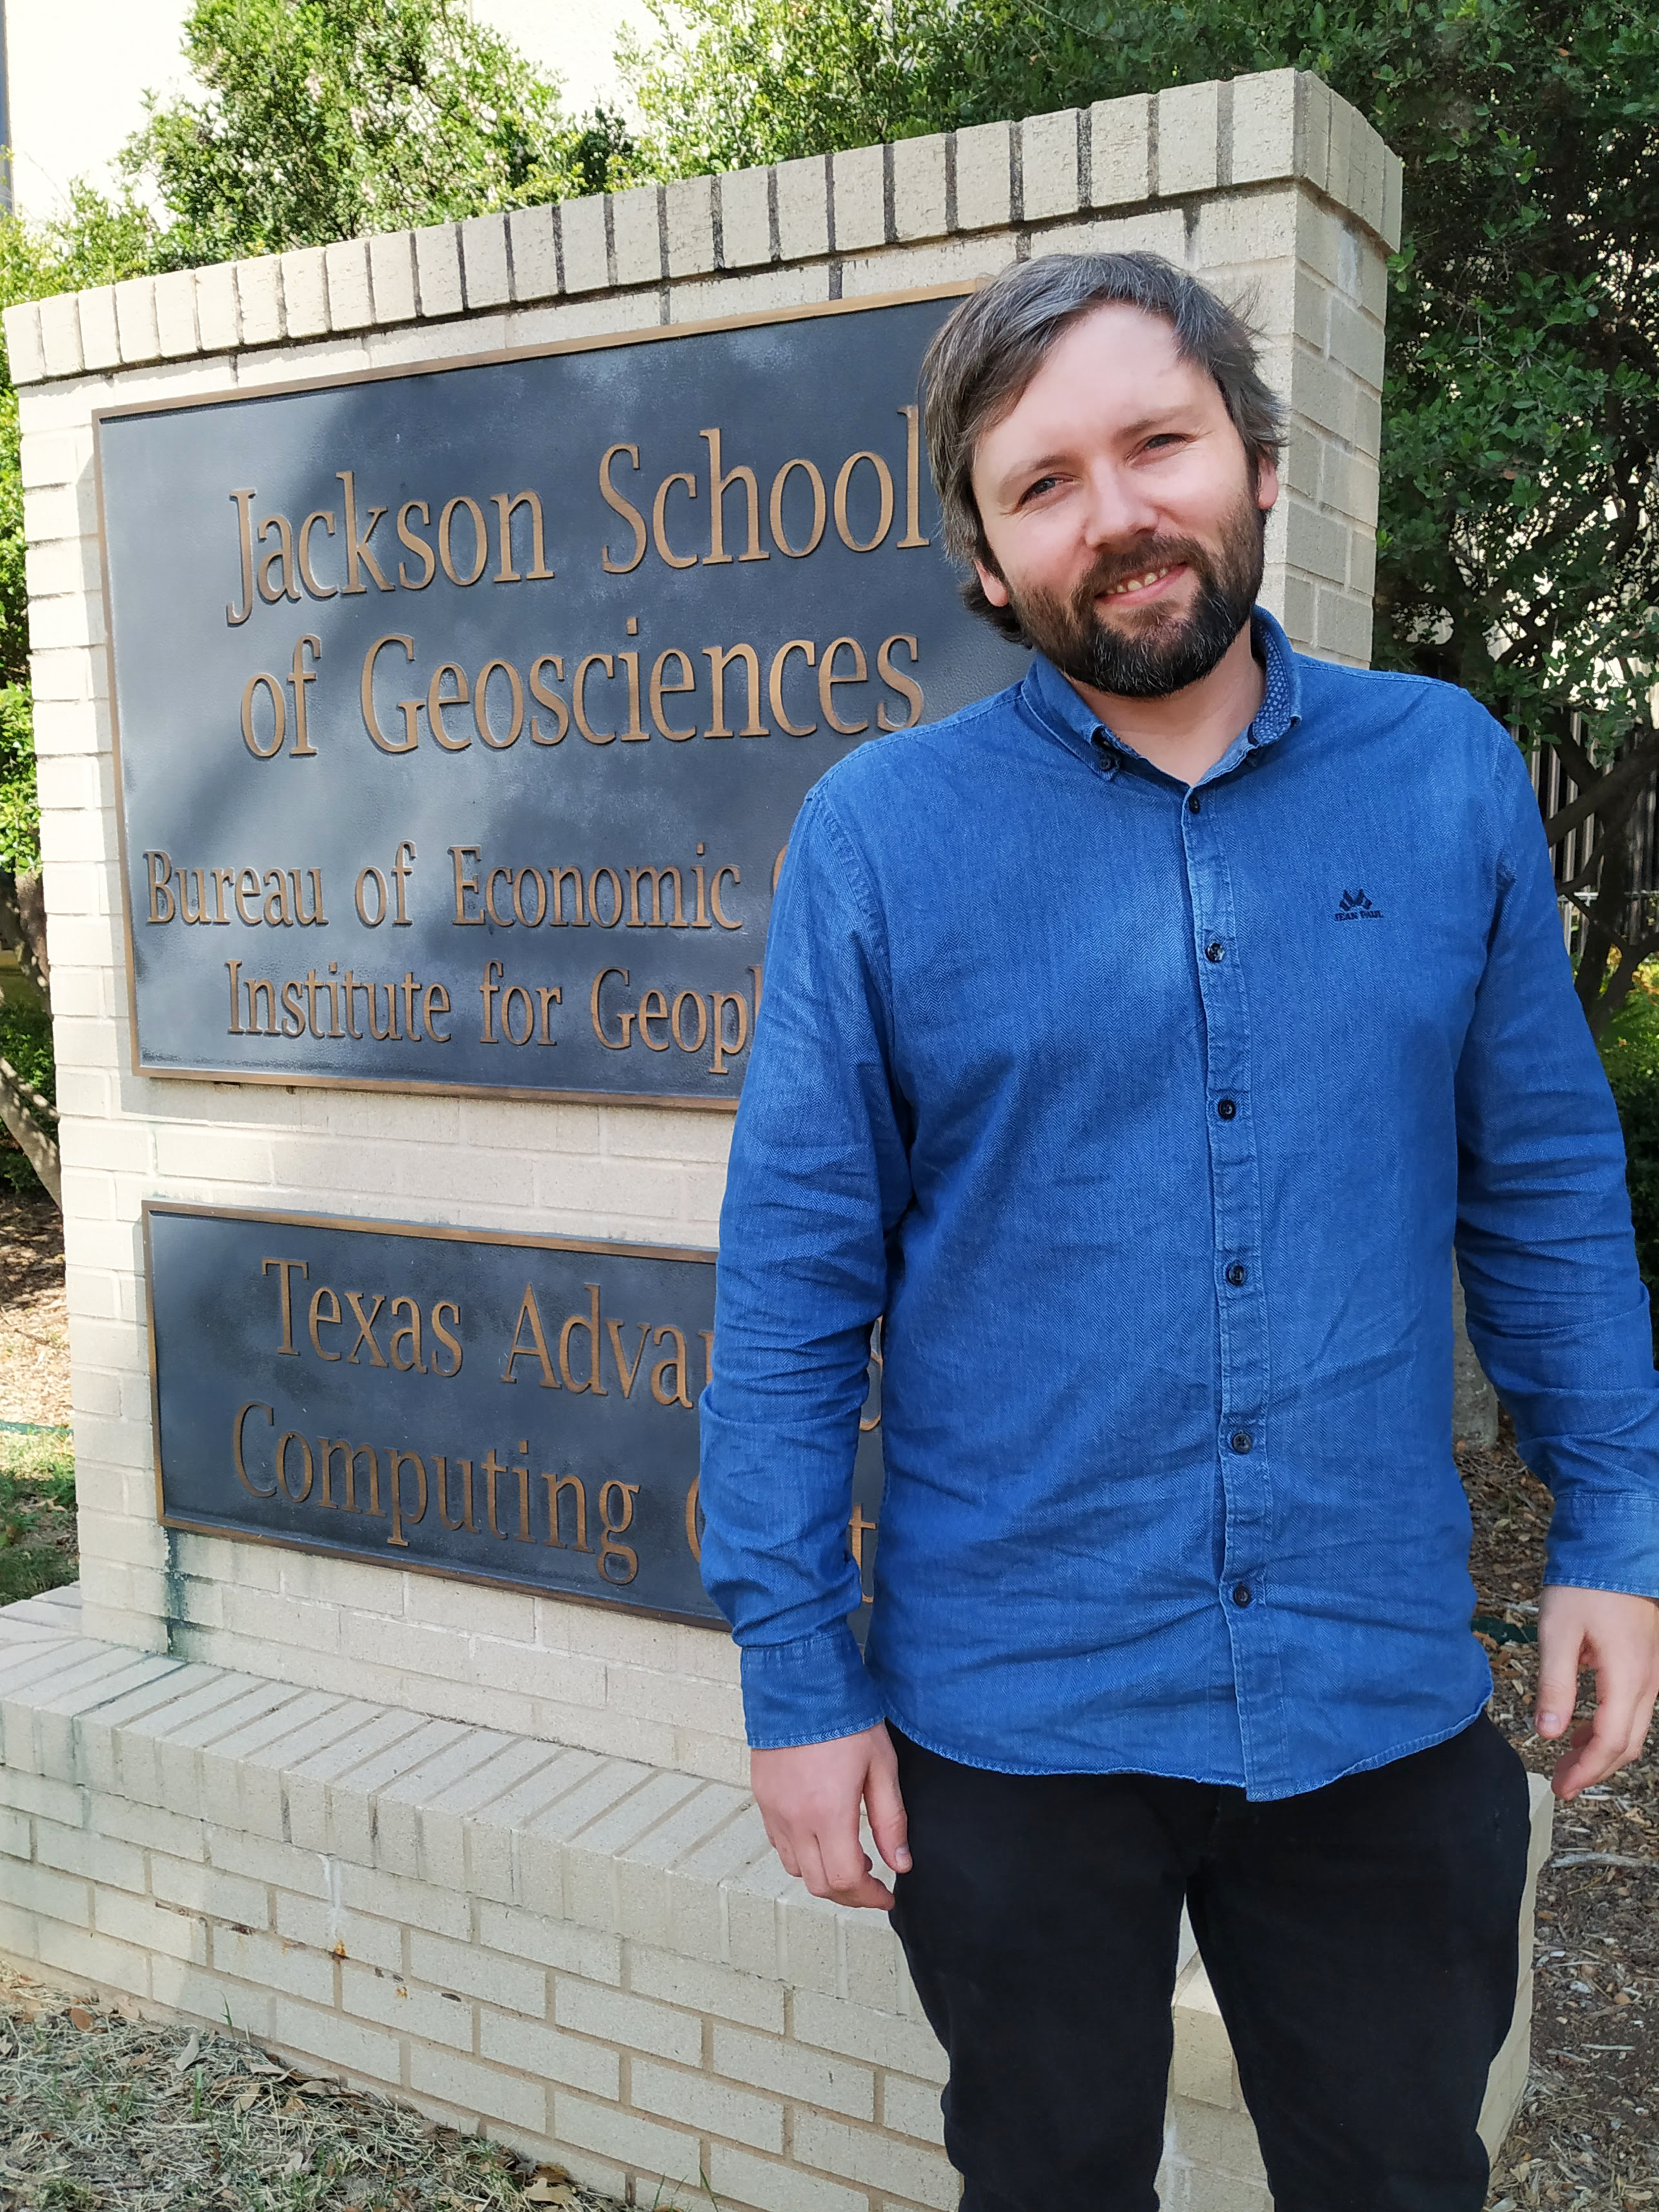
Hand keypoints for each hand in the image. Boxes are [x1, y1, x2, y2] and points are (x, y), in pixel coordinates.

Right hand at [750, 1721, 910, 1909]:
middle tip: (871, 1881)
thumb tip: (900, 1862)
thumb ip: (891, 1820)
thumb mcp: (881, 1766)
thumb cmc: (843, 1717)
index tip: (886, 1895)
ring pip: (795, 1869)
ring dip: (823, 1874)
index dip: (869, 1897)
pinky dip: (801, 1854)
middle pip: (819, 1884)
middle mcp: (795, 1818)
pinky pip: (778, 1843)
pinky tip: (820, 1835)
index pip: (846, 1880)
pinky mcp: (763, 1798)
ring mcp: (774, 1810)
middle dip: (849, 1893)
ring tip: (848, 1855)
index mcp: (828, 1813)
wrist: (801, 1683)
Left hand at [1535, 1585, 1658, 1798]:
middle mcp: (1648, 1682)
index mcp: (1628, 1677)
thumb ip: (1554, 1685)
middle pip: (1627, 1744)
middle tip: (1562, 1782)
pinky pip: (1634, 1710)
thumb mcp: (1558, 1633)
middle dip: (1595, 1769)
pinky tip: (1583, 1727)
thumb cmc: (1585, 1586)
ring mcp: (1652, 1674)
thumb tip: (1549, 1733)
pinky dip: (1610, 1728)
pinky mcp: (1646, 1665)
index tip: (1561, 1786)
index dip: (1586, 1771)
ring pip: (1633, 1730)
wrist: (1614, 1550)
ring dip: (1602, 1750)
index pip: (1611, 1742)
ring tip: (1567, 1758)